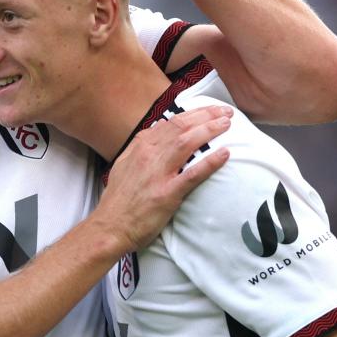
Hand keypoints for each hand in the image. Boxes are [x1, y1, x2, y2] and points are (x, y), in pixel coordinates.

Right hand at [94, 105, 231, 254]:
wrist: (110, 227)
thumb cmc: (118, 200)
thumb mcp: (124, 165)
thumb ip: (141, 146)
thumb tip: (159, 129)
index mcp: (140, 147)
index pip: (171, 122)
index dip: (193, 113)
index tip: (210, 109)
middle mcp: (148, 155)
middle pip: (181, 127)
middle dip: (206, 115)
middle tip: (226, 112)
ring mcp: (157, 173)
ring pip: (186, 143)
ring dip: (209, 130)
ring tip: (227, 123)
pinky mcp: (166, 194)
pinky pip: (192, 174)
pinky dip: (209, 162)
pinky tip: (224, 154)